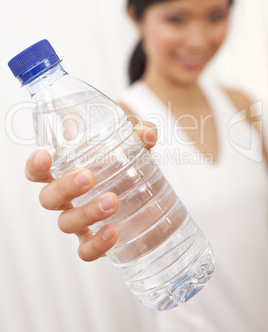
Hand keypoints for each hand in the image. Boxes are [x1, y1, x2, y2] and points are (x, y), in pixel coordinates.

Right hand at [25, 122, 157, 260]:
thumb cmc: (125, 161)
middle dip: (65, 188)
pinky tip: (114, 232)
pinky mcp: (96, 239)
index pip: (39, 171)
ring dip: (86, 213)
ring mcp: (80, 221)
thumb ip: (139, 135)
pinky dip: (96, 245)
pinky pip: (86, 250)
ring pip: (66, 223)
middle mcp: (67, 199)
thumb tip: (149, 133)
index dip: (35, 166)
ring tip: (112, 201)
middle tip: (88, 177)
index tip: (44, 157)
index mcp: (67, 172)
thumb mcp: (131, 144)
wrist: (141, 188)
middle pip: (49, 198)